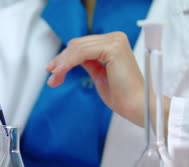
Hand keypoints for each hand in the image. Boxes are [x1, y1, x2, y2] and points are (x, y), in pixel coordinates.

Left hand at [46, 32, 169, 132]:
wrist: (136, 106)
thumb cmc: (122, 95)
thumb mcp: (100, 75)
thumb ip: (89, 63)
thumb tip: (71, 59)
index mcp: (114, 43)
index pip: (82, 45)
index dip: (65, 57)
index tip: (53, 70)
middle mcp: (115, 38)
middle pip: (77, 44)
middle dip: (61, 61)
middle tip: (51, 76)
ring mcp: (115, 41)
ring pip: (77, 48)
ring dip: (62, 64)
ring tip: (54, 78)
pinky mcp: (113, 48)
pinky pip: (82, 52)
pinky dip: (68, 62)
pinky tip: (61, 72)